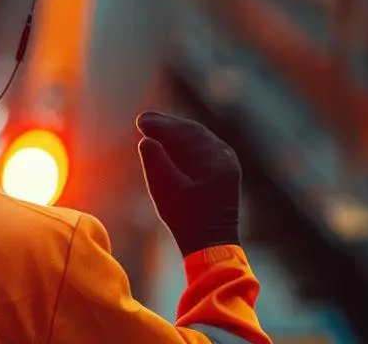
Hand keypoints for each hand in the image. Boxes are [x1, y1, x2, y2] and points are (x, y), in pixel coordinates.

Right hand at [136, 111, 241, 254]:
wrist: (211, 246)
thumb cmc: (187, 221)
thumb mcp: (165, 191)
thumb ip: (156, 162)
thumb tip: (146, 140)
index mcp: (216, 160)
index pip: (186, 132)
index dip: (162, 124)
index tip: (141, 121)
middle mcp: (225, 157)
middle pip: (193, 132)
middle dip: (168, 125)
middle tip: (143, 120)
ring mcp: (227, 165)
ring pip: (197, 140)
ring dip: (174, 134)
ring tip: (152, 129)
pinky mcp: (222, 174)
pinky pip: (201, 150)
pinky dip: (183, 145)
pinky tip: (168, 146)